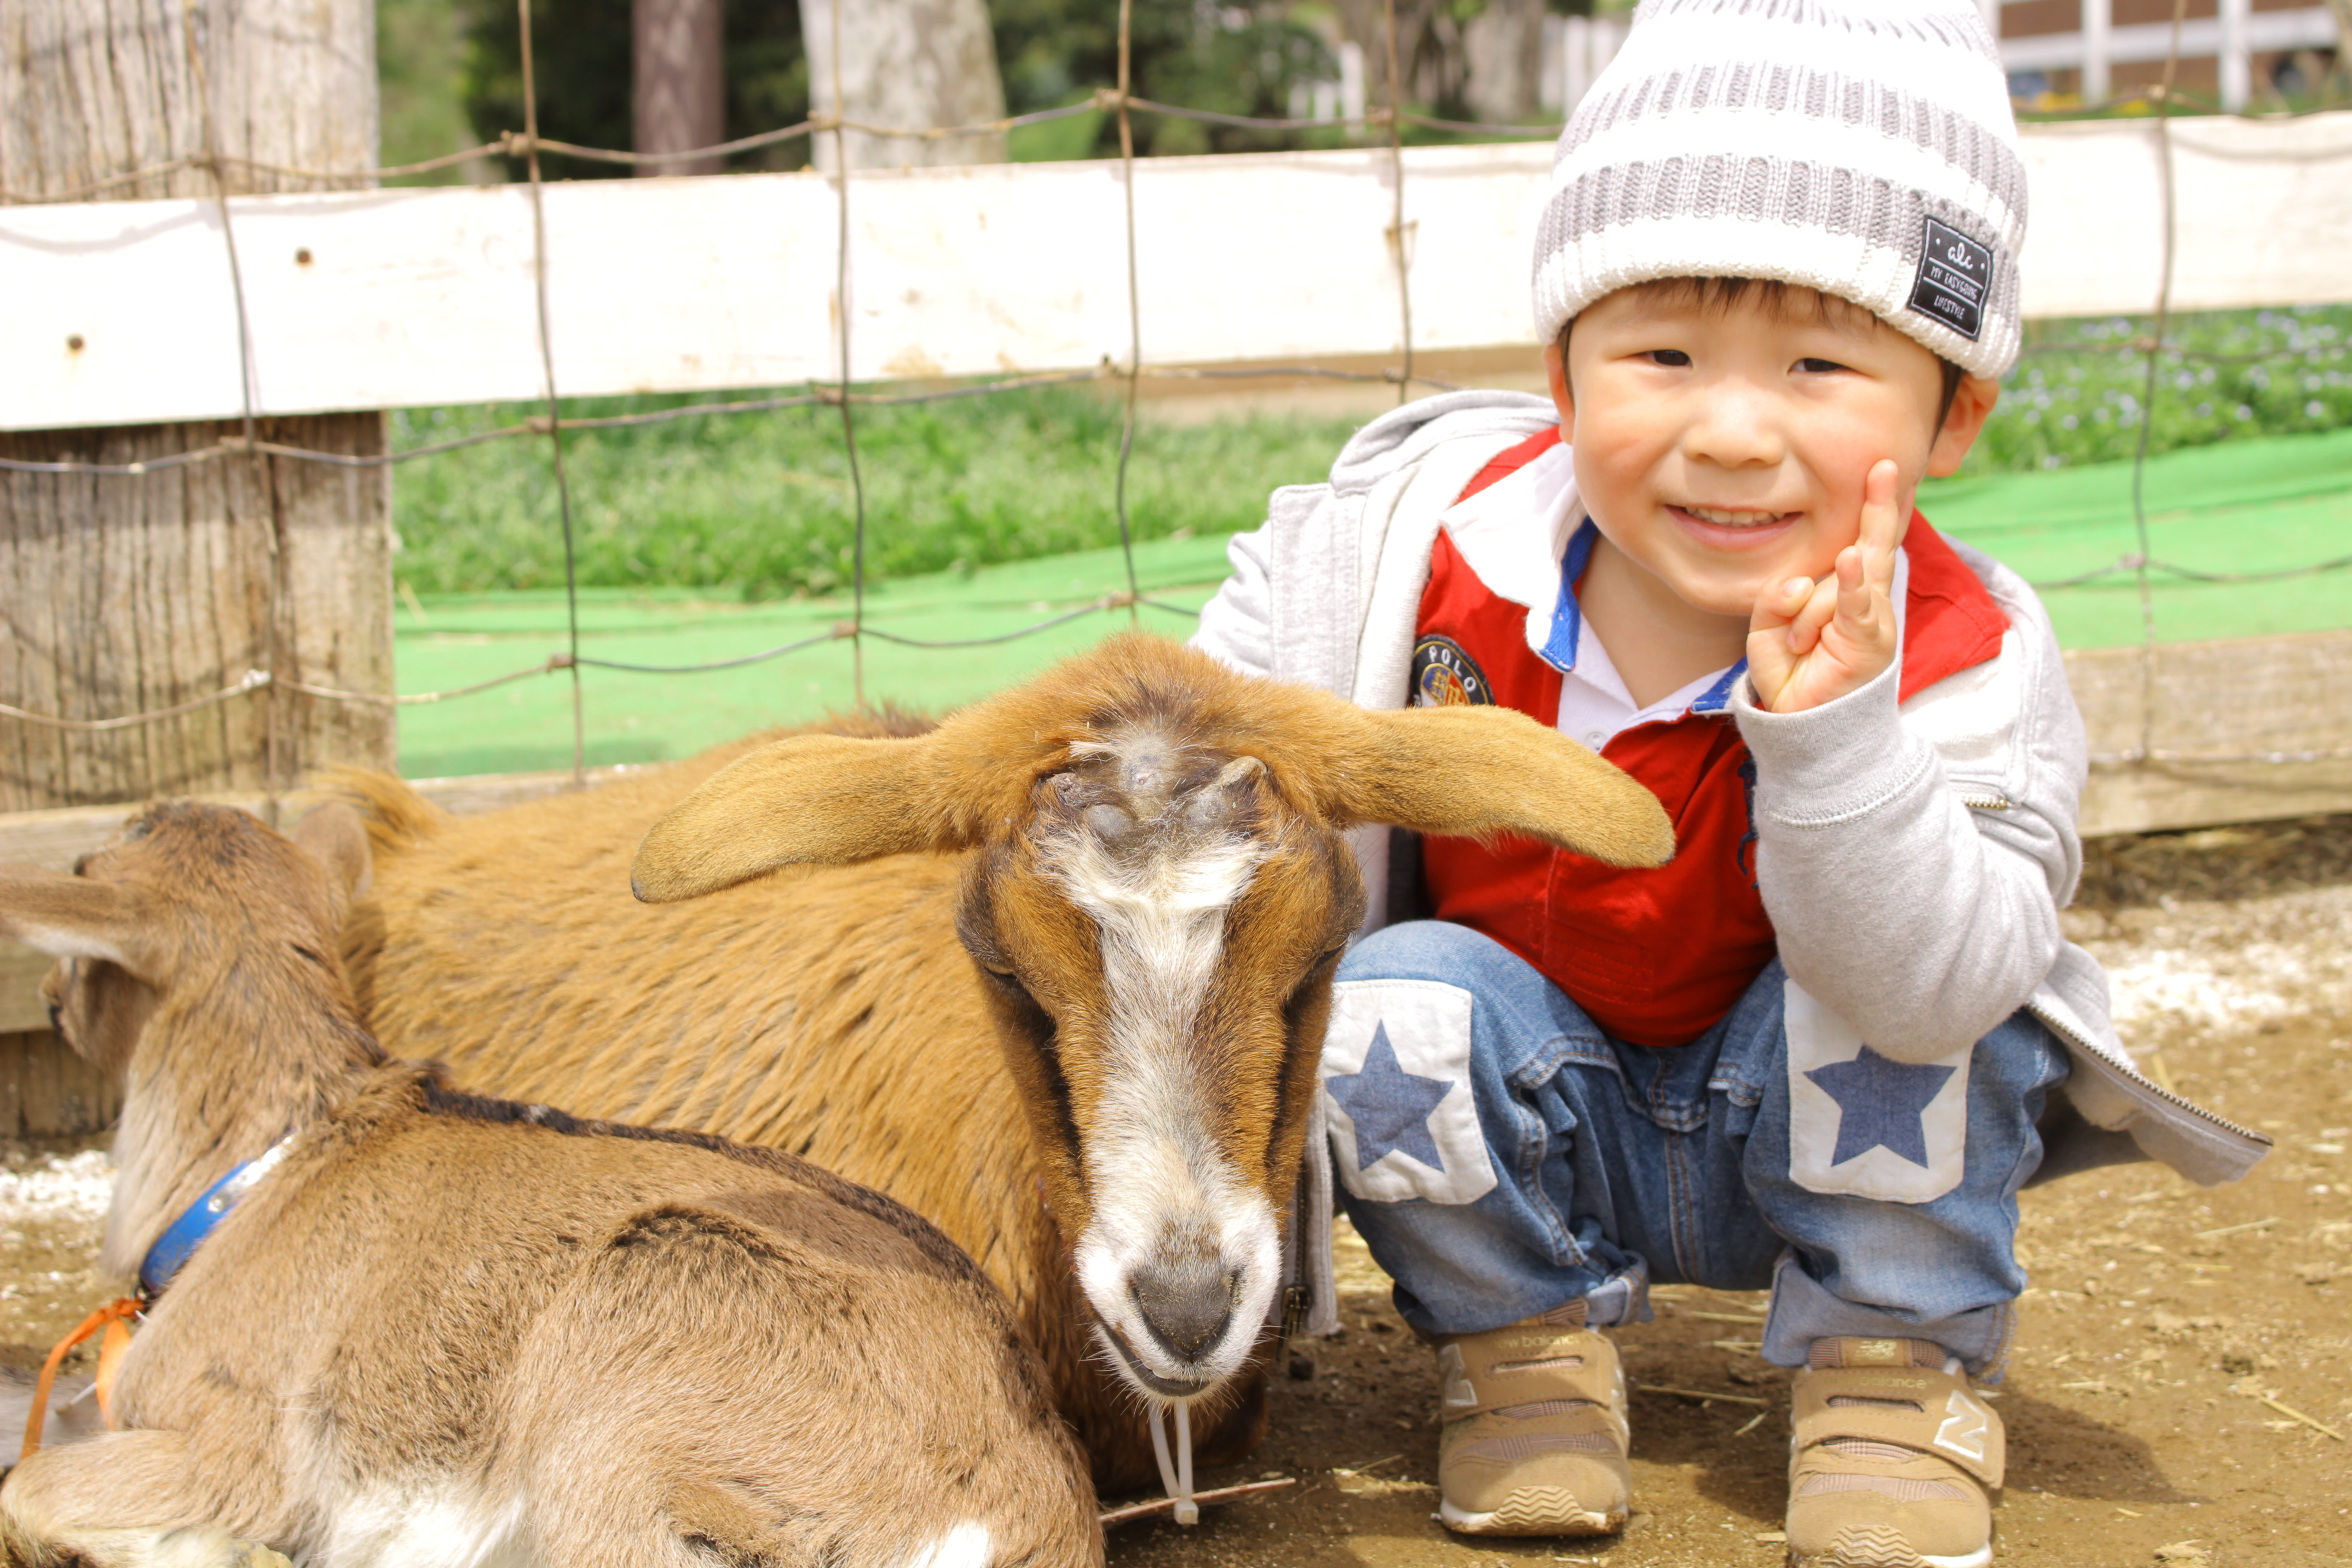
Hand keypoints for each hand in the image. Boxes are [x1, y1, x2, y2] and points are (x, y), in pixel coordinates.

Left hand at [1746, 460, 1902, 713]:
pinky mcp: (1869, 640)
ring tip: (1796, 648)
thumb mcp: (1765, 631)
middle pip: (1871, 544)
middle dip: (1879, 506)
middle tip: (1884, 467)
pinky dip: (1851, 584)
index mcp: (1842, 592)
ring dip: (1802, 618)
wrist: (1803, 725)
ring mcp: (1870, 618)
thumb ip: (1775, 598)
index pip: (1859, 542)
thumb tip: (1800, 581)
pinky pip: (1854, 604)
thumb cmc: (1791, 673)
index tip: (1879, 471)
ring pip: (1832, 587)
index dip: (1871, 508)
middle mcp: (1863, 599)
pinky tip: (1851, 559)